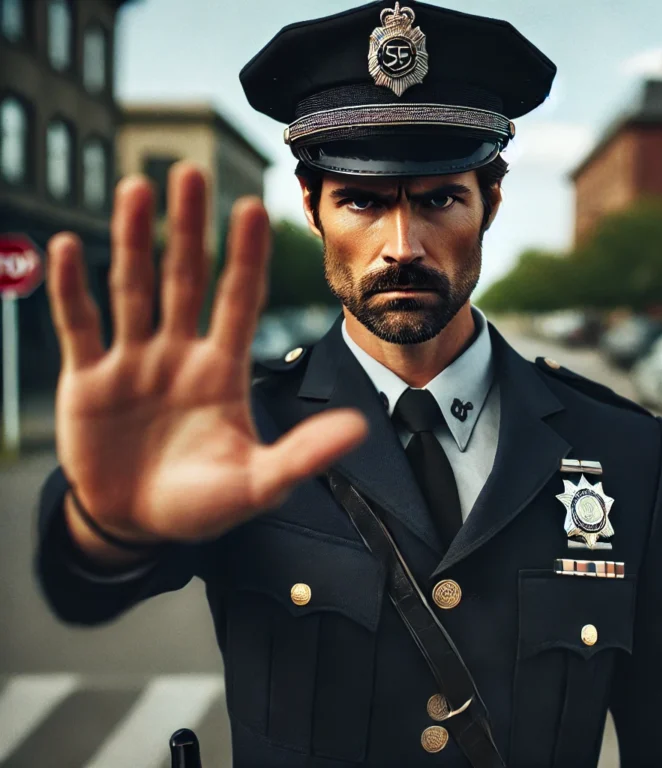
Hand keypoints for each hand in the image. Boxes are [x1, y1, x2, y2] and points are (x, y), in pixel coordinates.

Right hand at [47, 162, 366, 551]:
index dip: (245, 256)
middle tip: (191, 171)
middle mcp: (180, 354)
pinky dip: (71, 289)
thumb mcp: (258, 483)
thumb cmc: (202, 504)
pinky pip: (79, 326)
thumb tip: (361, 427)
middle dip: (189, 228)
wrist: (139, 524)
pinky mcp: (88, 380)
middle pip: (186, 279)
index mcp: (223, 371)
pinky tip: (68, 247)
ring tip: (137, 189)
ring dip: (133, 241)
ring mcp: (133, 362)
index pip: (239, 300)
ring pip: (133, 289)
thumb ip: (304, 454)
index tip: (253, 207)